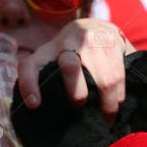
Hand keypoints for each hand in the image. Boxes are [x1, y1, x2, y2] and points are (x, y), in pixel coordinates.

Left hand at [16, 17, 131, 116]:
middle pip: (69, 67)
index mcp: (47, 51)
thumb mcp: (53, 60)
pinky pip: (118, 76)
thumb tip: (41, 111)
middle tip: (80, 106)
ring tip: (105, 120)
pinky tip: (116, 106)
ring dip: (105, 106)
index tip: (34, 104)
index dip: (28, 84)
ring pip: (102, 79)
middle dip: (77, 92)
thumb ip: (47, 79)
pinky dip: (118, 98)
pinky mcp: (111, 41)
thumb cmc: (70, 53)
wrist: (95, 25)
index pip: (30, 65)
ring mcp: (91, 41)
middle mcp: (67, 42)